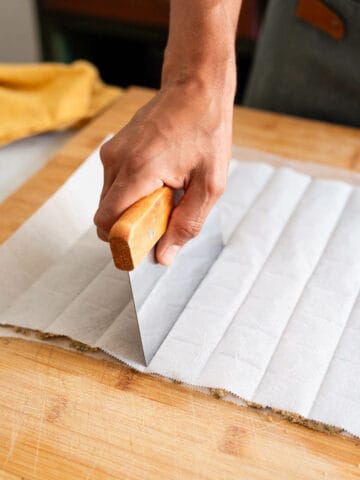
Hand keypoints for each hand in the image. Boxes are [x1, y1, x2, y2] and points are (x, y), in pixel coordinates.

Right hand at [93, 80, 233, 264]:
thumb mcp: (210, 185)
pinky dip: (131, 191)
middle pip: (106, 214)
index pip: (107, 221)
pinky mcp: (114, 148)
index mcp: (138, 170)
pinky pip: (114, 183)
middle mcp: (117, 160)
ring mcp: (112, 152)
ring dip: (132, 207)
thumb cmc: (206, 131)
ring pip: (109, 199)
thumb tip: (164, 255)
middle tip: (163, 214)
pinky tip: (157, 179)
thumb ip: (187, 224)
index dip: (121, 240)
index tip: (142, 243)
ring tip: (164, 192)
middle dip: (130, 224)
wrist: (196, 88)